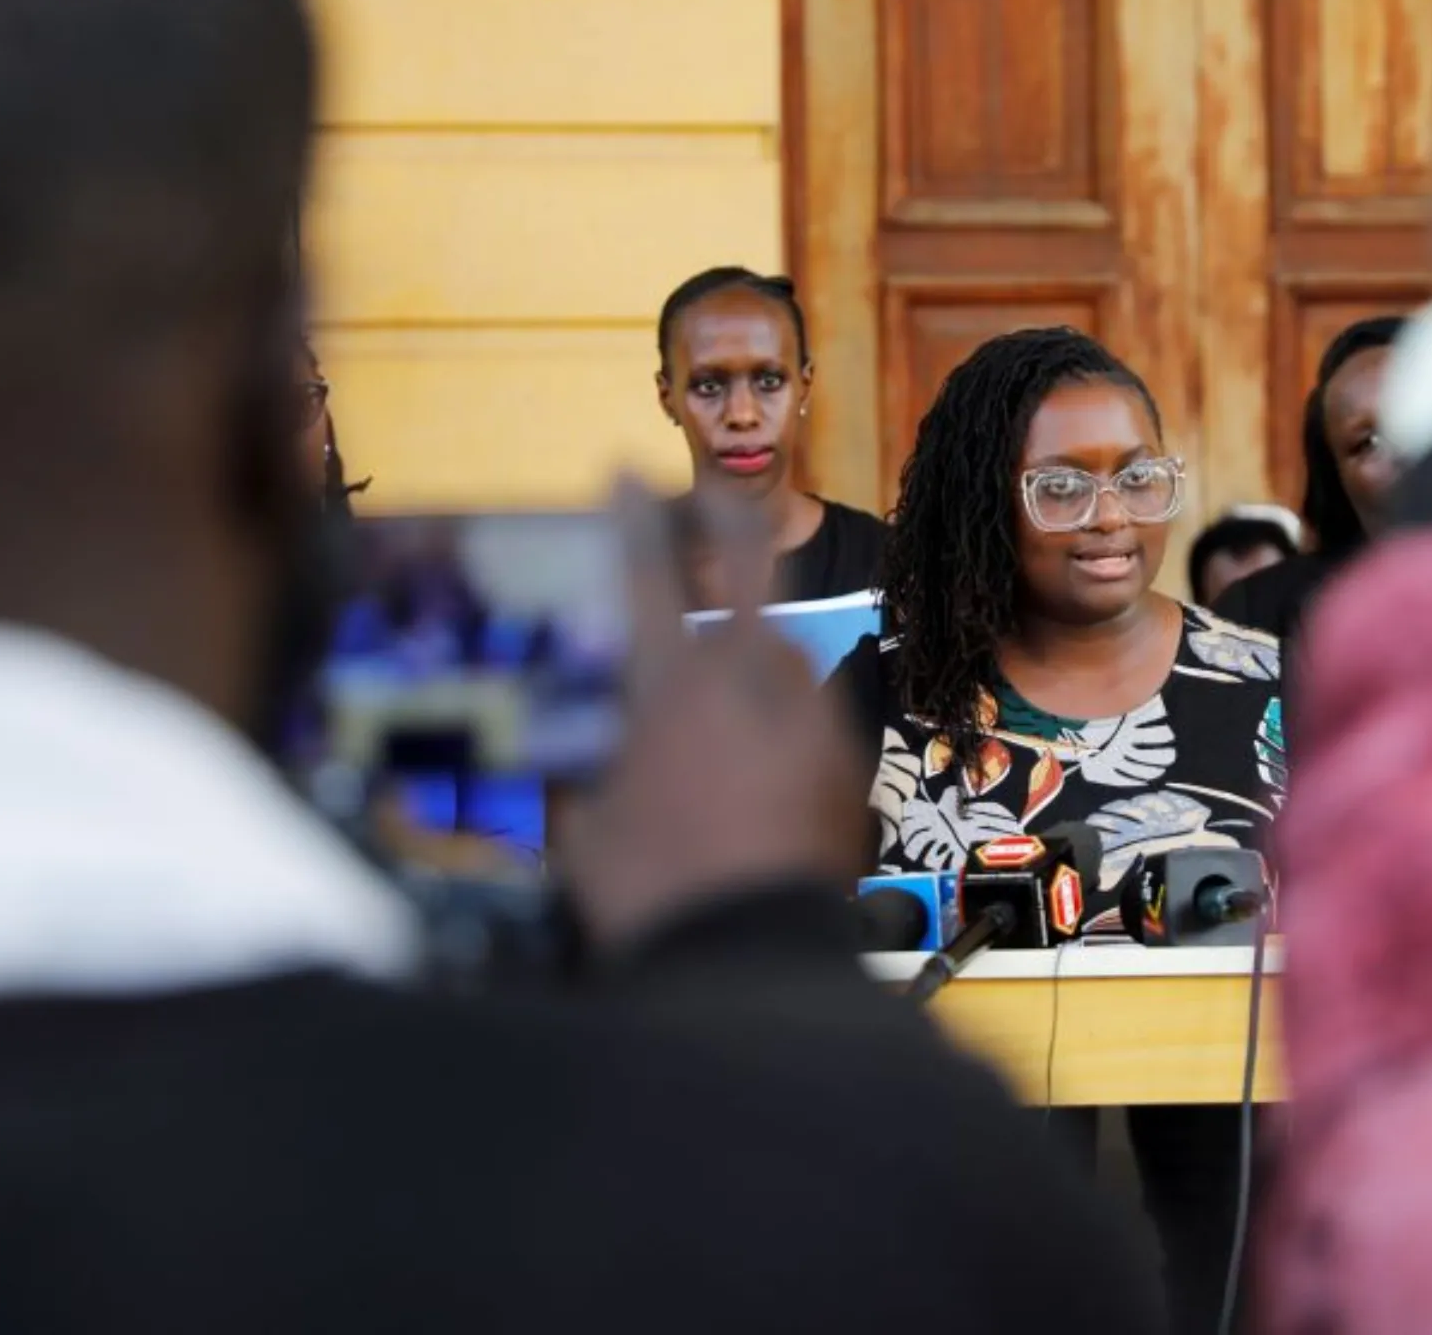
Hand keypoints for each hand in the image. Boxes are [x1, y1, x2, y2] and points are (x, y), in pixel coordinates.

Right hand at [561, 480, 867, 949]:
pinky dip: (783, 719)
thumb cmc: (652, 894)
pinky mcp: (847, 757)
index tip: (624, 474)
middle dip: (729, 517)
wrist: (754, 957)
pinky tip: (763, 759)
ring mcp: (808, 712)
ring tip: (727, 693)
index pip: (643, 570)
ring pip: (784, 649)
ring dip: (755, 652)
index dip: (632, 514)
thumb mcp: (585, 827)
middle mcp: (747, 679)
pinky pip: (809, 714)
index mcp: (670, 685)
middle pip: (749, 566)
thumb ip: (594, 770)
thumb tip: (601, 758)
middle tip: (715, 494)